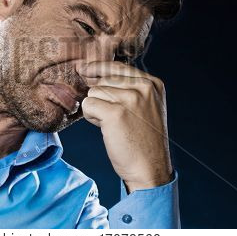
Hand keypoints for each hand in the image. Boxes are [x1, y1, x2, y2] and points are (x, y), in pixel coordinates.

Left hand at [77, 61, 172, 191]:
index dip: (97, 68)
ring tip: (112, 124)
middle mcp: (143, 88)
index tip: (83, 68)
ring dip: (96, 108)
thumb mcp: (144, 107)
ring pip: (94, 91)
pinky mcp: (115, 113)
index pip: (116, 66)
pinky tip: (104, 127)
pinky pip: (88, 104)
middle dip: (100, 97)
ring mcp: (130, 99)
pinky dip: (90, 117)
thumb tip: (90, 72)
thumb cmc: (142, 140)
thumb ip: (127, 88)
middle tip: (113, 117)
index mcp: (152, 83)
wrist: (149, 169)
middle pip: (103, 79)